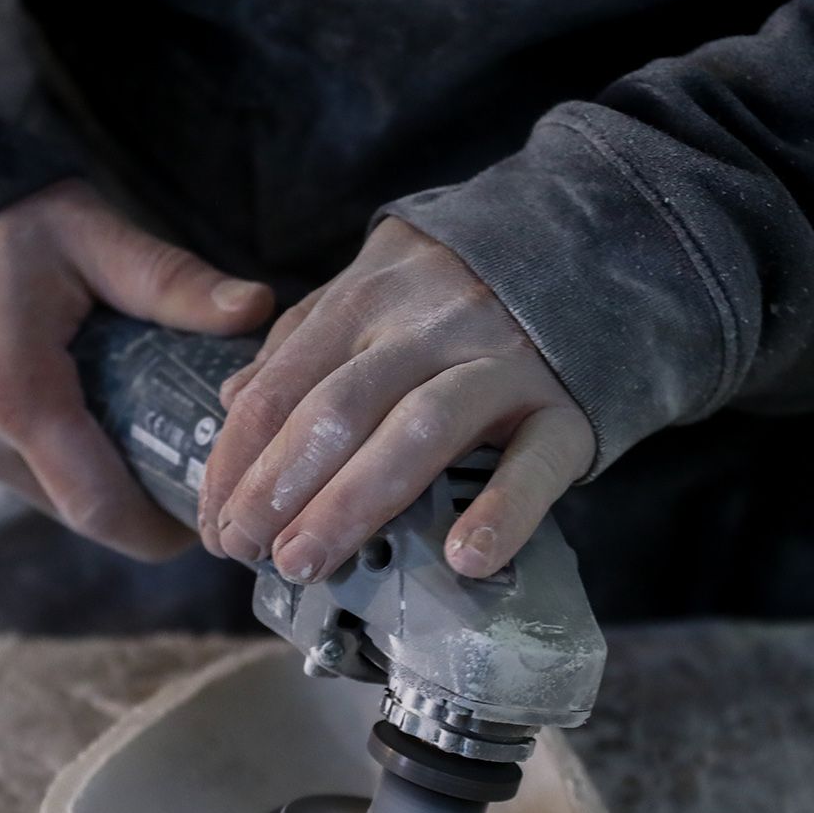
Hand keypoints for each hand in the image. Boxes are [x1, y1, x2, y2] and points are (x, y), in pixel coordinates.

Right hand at [0, 179, 273, 560]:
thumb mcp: (90, 234)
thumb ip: (171, 281)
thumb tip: (255, 308)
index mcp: (16, 394)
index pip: (99, 506)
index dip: (155, 530)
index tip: (202, 521)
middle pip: (77, 508)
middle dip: (134, 502)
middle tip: (184, 471)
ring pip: (43, 496)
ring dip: (91, 479)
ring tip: (135, 433)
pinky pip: (9, 474)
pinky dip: (51, 460)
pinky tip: (79, 415)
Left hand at [200, 217, 592, 581]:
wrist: (598, 251)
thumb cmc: (466, 295)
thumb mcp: (377, 292)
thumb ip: (306, 341)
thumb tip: (235, 403)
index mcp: (371, 296)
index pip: (284, 382)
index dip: (239, 456)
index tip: (215, 520)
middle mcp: (431, 323)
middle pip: (339, 407)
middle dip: (279, 486)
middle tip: (244, 549)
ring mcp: (503, 363)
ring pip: (418, 430)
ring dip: (352, 503)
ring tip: (306, 560)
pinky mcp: (567, 408)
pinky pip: (535, 463)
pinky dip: (502, 511)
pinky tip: (465, 557)